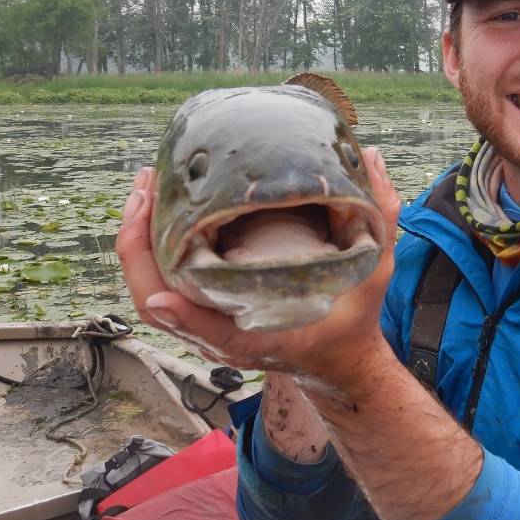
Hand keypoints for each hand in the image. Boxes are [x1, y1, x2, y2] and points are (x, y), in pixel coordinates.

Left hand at [115, 148, 402, 390]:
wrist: (337, 360)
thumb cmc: (352, 317)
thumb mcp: (376, 269)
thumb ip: (381, 215)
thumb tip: (374, 159)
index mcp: (263, 335)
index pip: (212, 331)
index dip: (184, 312)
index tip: (165, 294)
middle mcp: (224, 337)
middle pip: (158, 304)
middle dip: (140, 244)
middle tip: (147, 184)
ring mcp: (206, 330)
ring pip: (151, 296)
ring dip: (137, 243)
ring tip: (144, 189)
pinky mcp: (201, 317)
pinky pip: (159, 286)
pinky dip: (146, 251)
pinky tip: (152, 212)